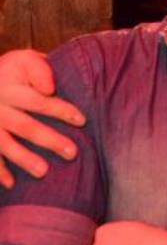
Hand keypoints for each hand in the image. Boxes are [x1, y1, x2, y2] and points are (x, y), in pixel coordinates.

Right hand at [0, 49, 85, 187]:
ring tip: (43, 172)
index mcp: (9, 86)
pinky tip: (11, 184)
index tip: (81, 120)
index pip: (37, 100)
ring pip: (5, 143)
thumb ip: (39, 69)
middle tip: (72, 152)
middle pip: (24, 125)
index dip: (59, 110)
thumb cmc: (10, 72)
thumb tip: (50, 88)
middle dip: (48, 140)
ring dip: (23, 158)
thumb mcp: (23, 60)